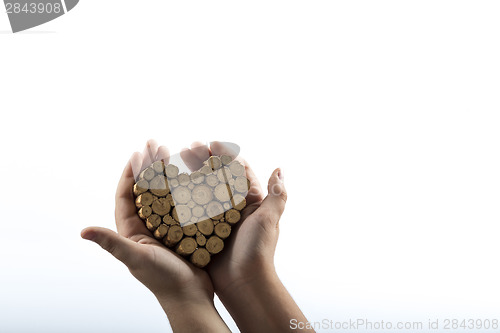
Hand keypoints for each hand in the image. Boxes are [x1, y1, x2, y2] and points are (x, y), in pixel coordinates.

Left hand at [81, 140, 228, 332]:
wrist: (190, 296)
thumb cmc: (163, 280)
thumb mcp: (137, 258)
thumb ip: (113, 243)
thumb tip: (83, 230)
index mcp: (131, 231)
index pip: (125, 196)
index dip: (129, 174)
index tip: (136, 154)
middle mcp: (147, 227)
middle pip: (146, 190)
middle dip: (149, 168)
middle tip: (156, 146)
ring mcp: (166, 228)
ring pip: (165, 195)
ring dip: (168, 175)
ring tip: (175, 155)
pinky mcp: (183, 230)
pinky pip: (183, 204)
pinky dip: (186, 189)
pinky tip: (194, 177)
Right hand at [182, 142, 312, 332]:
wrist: (243, 284)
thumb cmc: (258, 250)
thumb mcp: (269, 220)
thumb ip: (276, 195)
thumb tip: (279, 169)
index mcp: (250, 202)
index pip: (237, 172)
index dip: (225, 155)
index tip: (212, 143)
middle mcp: (232, 208)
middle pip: (217, 178)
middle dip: (204, 161)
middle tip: (189, 147)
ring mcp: (216, 219)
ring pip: (202, 191)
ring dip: (191, 175)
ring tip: (176, 161)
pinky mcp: (203, 231)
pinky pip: (191, 211)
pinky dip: (182, 198)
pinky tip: (169, 187)